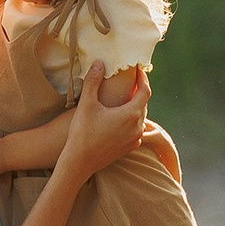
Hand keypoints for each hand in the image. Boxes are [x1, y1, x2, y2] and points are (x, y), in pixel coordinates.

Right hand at [55, 61, 147, 179]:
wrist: (80, 161)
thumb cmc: (83, 132)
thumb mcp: (87, 104)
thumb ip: (93, 81)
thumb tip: (99, 63)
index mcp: (131, 114)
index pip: (145, 91)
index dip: (142, 78)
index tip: (138, 69)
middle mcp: (137, 126)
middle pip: (143, 104)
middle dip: (138, 91)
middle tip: (129, 81)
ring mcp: (135, 139)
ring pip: (140, 118)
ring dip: (134, 107)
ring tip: (124, 98)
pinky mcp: (129, 147)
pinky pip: (136, 130)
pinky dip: (131, 121)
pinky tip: (120, 119)